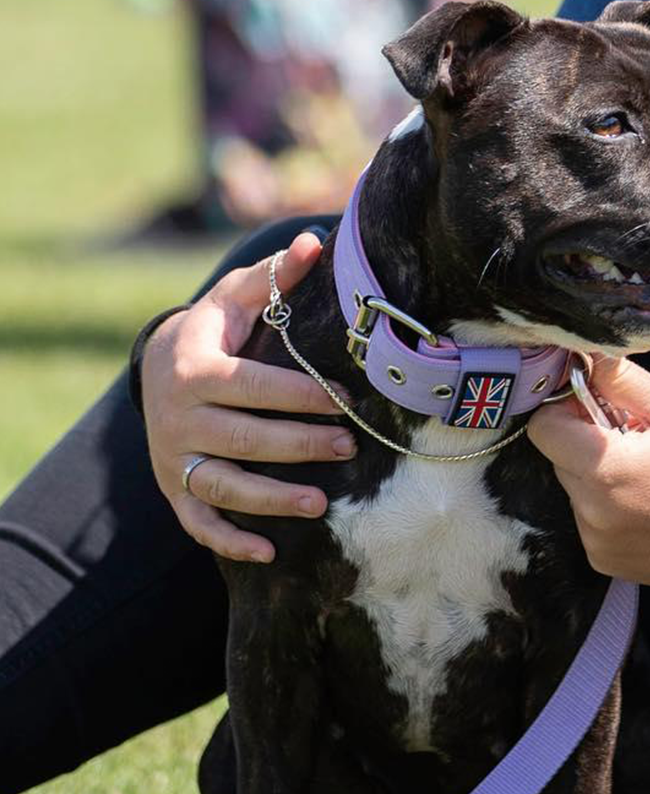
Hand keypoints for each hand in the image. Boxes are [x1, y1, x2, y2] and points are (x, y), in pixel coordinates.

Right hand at [141, 232, 356, 562]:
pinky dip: (228, 540)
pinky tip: (269, 552)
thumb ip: (275, 276)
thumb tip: (317, 241)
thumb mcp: (237, 299)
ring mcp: (173, 457)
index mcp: (196, 369)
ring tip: (319, 506)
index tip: (345, 399)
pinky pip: (197, 523)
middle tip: (349, 447)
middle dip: (298, 445)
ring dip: (269, 500)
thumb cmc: (215, 331)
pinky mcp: (174, 489)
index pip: (253, 386)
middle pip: (242, 438)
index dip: (300, 394)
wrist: (156, 367)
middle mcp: (179, 418)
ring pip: (221, 486)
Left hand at [527, 356, 649, 585]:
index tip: (599, 409)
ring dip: (598, 478)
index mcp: (606, 470)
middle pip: (559, 460)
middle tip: (634, 441)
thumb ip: (623, 381)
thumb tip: (584, 357)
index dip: (566, 411)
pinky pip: (589, 523)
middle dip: (586, 444)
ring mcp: (599, 544)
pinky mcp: (607, 562)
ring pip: (574, 492)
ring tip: (647, 475)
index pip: (544, 430)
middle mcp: (593, 514)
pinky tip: (649, 504)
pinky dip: (608, 510)